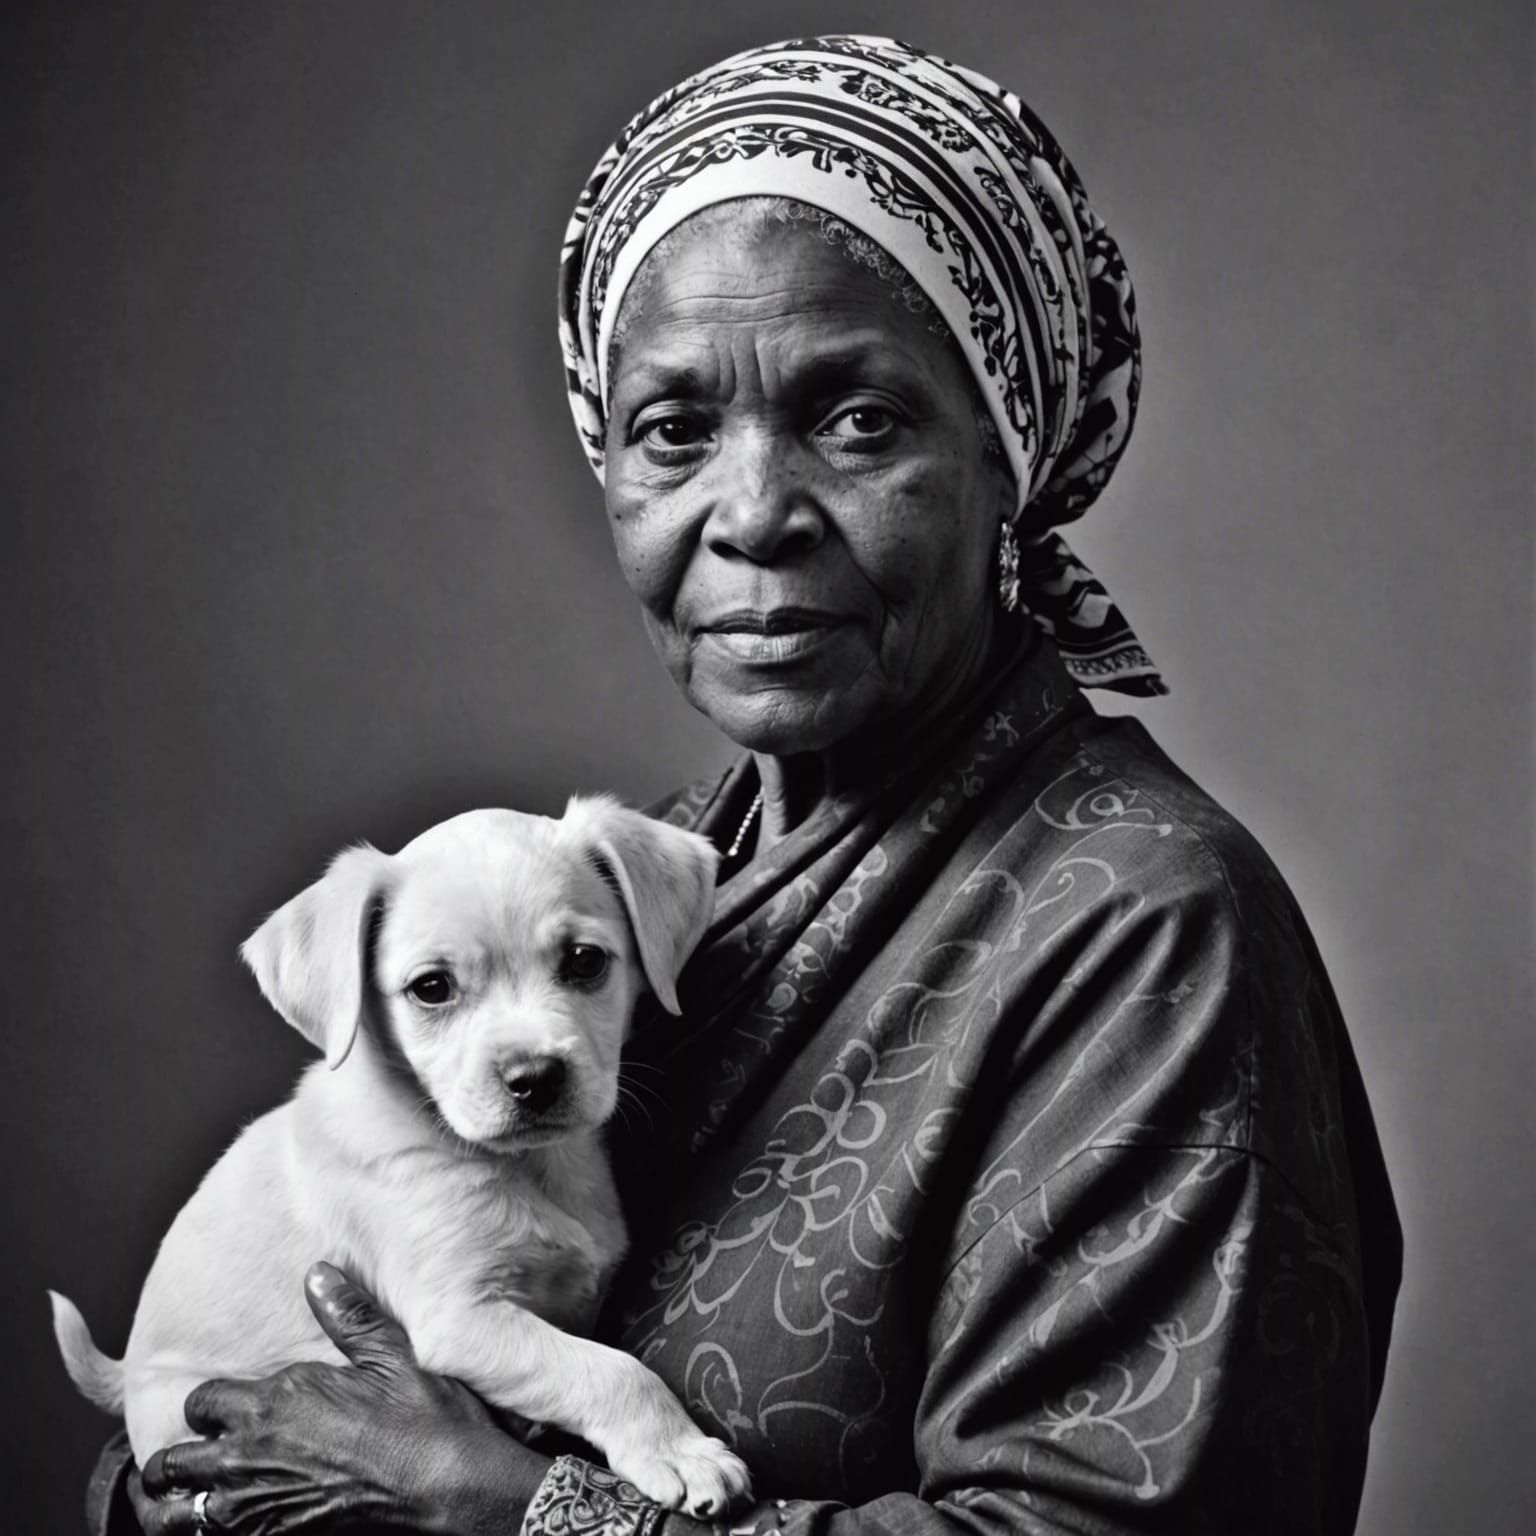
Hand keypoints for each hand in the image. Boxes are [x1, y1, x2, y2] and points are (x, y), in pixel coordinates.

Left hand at [130, 1261, 551, 1533]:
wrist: (445, 1484)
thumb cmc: (422, 1417)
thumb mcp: (390, 1354)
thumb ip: (346, 1315)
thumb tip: (317, 1273)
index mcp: (275, 1401)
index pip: (200, 1402)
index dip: (206, 1403)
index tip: (221, 1407)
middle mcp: (253, 1454)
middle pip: (172, 1464)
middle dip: (172, 1461)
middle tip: (185, 1458)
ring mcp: (258, 1504)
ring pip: (179, 1515)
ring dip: (177, 1506)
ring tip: (184, 1502)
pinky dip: (212, 1533)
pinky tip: (229, 1523)